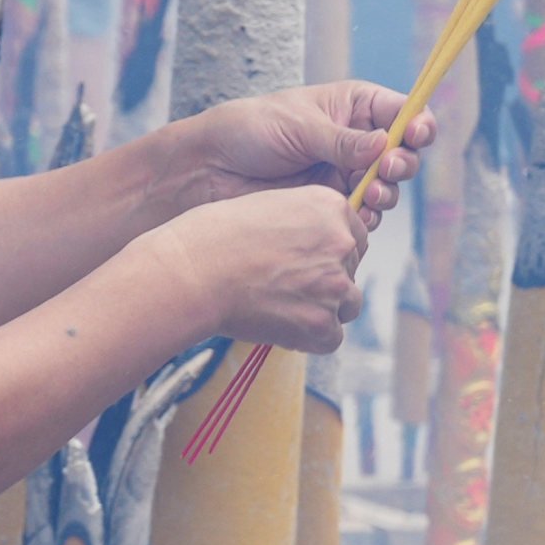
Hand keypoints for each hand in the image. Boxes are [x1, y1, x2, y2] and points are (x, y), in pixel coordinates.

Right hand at [147, 185, 366, 351]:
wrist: (191, 272)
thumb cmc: (214, 237)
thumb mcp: (268, 208)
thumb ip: (305, 224)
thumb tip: (321, 251)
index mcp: (331, 206)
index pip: (353, 236)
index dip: (326, 250)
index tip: (300, 258)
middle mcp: (341, 243)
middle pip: (351, 270)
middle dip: (324, 279)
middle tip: (280, 283)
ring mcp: (336, 286)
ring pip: (346, 304)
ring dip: (320, 308)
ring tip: (277, 303)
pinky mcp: (323, 324)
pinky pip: (329, 337)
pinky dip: (307, 336)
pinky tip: (275, 322)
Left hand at [167, 80, 423, 242]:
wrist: (212, 167)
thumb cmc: (250, 129)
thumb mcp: (298, 126)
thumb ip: (342, 140)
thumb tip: (384, 145)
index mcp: (353, 106)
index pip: (402, 111)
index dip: (417, 123)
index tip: (415, 135)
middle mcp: (357, 139)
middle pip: (403, 153)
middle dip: (403, 162)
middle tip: (388, 168)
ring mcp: (347, 172)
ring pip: (389, 186)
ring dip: (387, 191)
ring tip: (370, 192)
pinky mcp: (334, 202)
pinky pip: (365, 213)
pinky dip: (367, 215)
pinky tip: (357, 214)